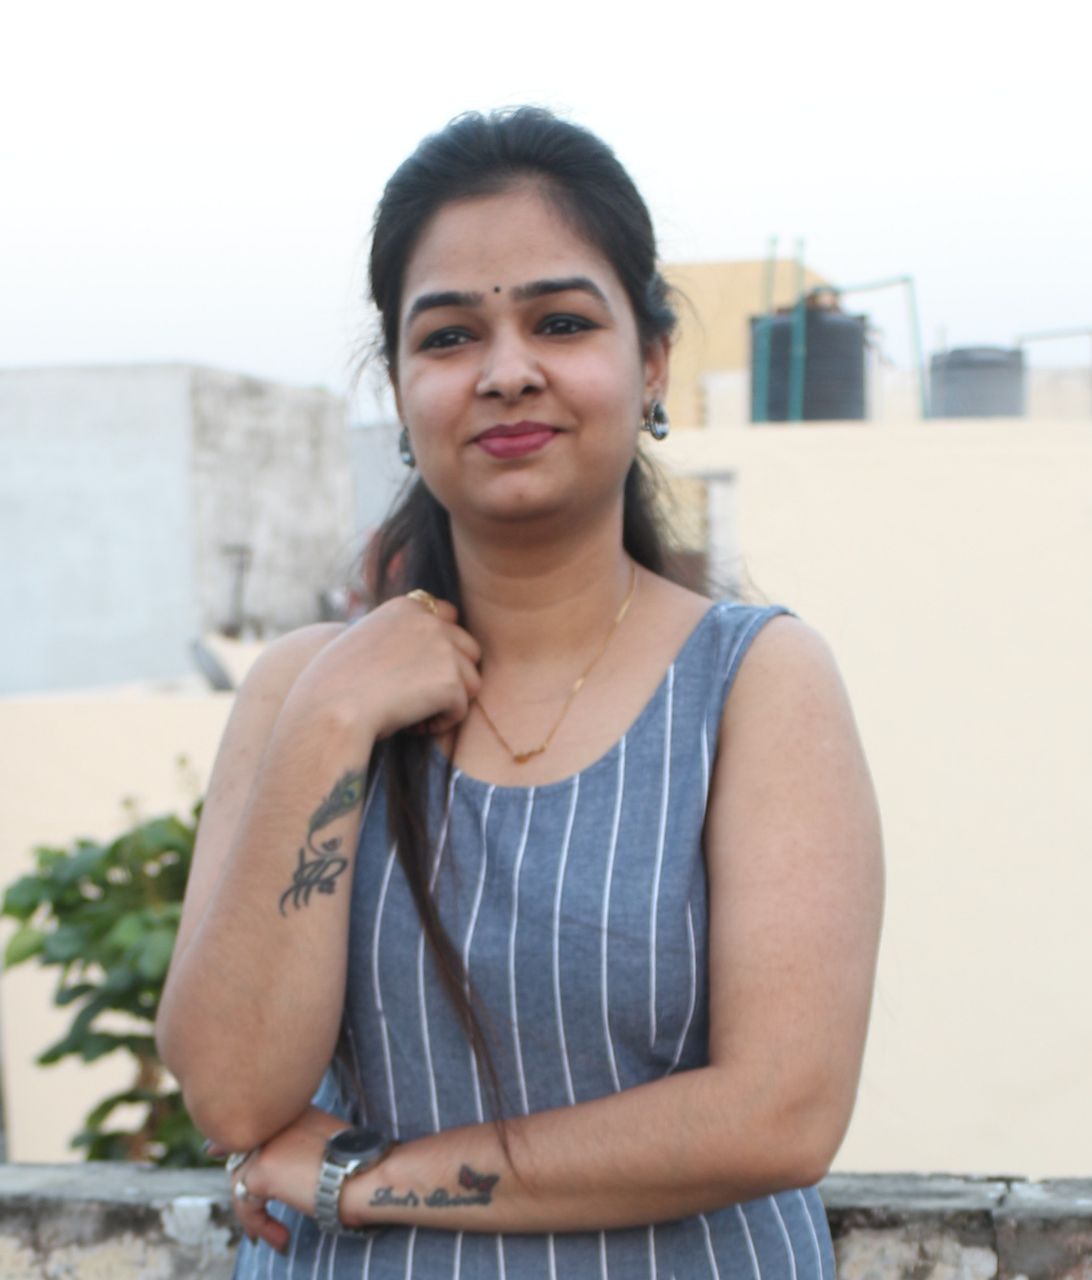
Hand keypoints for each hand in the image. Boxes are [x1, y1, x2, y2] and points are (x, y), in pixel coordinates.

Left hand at [209, 1106, 348, 1253]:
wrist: (364, 1172)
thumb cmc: (360, 1163)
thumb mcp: (330, 1142)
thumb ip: (304, 1145)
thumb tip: (284, 1169)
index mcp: (296, 1109)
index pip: (257, 1124)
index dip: (233, 1141)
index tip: (215, 1151)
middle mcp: (277, 1119)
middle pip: (242, 1153)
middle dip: (238, 1180)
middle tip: (252, 1218)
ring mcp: (267, 1142)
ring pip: (240, 1180)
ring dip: (254, 1215)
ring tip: (277, 1235)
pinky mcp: (262, 1169)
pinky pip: (246, 1203)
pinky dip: (258, 1225)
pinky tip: (280, 1237)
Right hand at [279, 596, 481, 746]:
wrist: (329, 710)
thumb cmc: (336, 686)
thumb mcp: (365, 642)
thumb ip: (399, 636)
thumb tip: (434, 649)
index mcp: (405, 606)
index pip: (449, 616)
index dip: (442, 648)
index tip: (419, 672)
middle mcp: (428, 620)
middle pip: (469, 650)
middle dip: (452, 677)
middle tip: (418, 700)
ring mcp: (442, 647)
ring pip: (472, 681)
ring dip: (448, 702)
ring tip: (413, 716)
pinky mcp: (450, 680)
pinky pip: (461, 708)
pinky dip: (442, 723)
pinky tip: (413, 727)